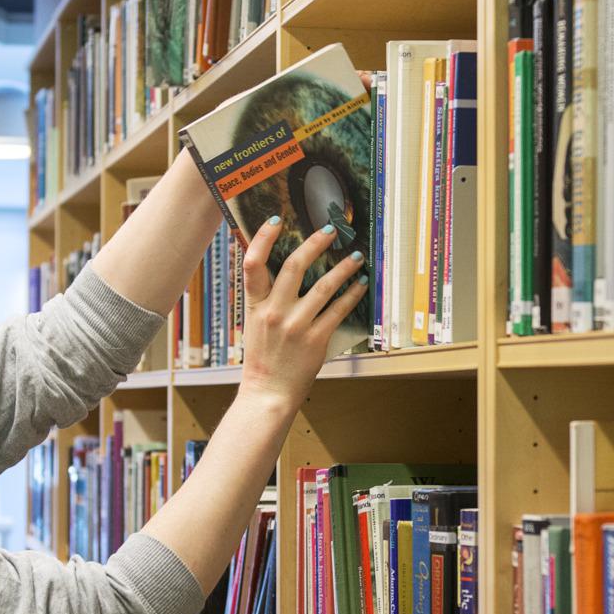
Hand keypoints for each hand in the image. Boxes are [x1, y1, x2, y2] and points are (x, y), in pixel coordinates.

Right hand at [236, 216, 365, 411]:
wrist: (267, 393)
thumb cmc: (262, 358)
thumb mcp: (253, 323)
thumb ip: (263, 297)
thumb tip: (276, 270)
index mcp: (255, 305)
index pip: (253, 263)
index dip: (263, 238)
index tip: (275, 221)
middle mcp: (274, 312)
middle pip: (295, 266)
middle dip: (315, 244)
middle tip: (331, 230)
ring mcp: (296, 326)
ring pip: (324, 286)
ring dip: (343, 268)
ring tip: (356, 256)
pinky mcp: (316, 340)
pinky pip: (338, 311)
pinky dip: (352, 296)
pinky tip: (361, 285)